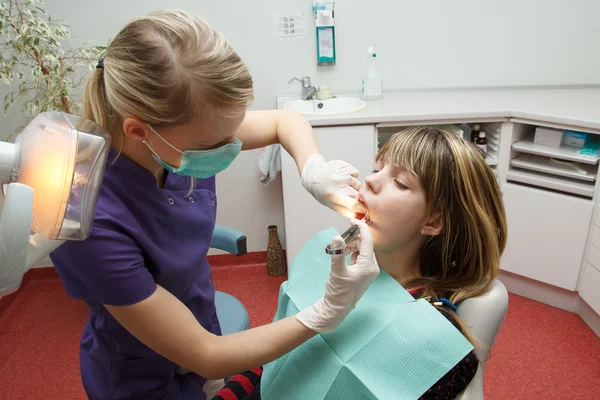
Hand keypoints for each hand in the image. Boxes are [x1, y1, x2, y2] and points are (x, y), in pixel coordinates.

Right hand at [295, 218, 378, 332]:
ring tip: (340, 248)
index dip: (360, 228)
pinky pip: (360, 257)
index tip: (352, 220)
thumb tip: (337, 237)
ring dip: (352, 245)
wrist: (336, 308)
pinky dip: (352, 252)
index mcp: (369, 266)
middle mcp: (372, 267)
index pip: (367, 241)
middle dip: (353, 239)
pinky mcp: (363, 273)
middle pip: (365, 245)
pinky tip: (343, 255)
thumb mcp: (337, 271)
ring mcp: (368, 271)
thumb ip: (338, 253)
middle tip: (341, 238)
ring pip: (362, 250)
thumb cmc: (338, 291)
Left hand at [300, 154, 367, 217]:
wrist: (314, 175)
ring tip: (342, 185)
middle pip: (358, 194)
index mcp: (335, 196)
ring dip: (353, 186)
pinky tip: (343, 177)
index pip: (354, 204)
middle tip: (345, 194)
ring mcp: (341, 173)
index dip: (362, 207)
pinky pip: (355, 173)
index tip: (364, 208)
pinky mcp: (344, 165)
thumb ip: (347, 211)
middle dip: (355, 196)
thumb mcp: (332, 205)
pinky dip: (352, 176)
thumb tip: (362, 215)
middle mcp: (339, 184)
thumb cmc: (323, 192)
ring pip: (358, 183)